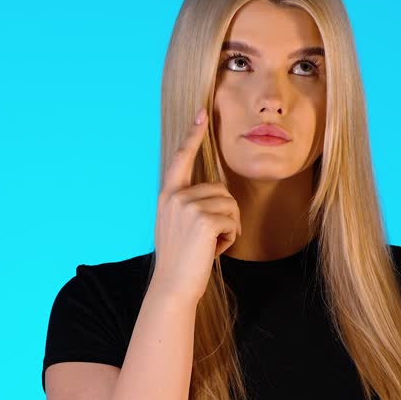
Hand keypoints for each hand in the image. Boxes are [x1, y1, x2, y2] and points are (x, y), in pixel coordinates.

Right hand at [149, 106, 241, 304]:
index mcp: (167, 195)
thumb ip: (190, 204)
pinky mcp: (204, 219)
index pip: (181, 159)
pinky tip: (214, 251)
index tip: (202, 113)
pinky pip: (232, 220)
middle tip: (208, 240)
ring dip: (229, 227)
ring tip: (209, 246)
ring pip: (230, 205)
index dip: (192, 136)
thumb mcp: (178, 225)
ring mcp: (188, 206)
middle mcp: (175, 196)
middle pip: (220, 189)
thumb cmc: (181, 259)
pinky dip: (230, 238)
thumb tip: (217, 192)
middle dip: (225, 214)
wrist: (173, 286)